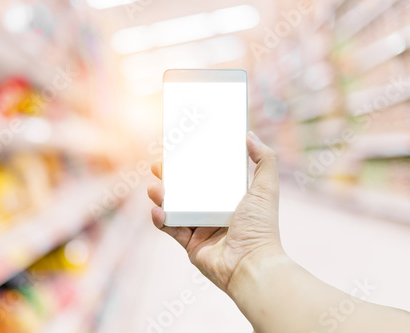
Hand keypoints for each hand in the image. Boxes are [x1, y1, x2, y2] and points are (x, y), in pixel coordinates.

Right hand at [147, 131, 284, 292]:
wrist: (251, 265)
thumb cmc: (261, 227)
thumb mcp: (266, 188)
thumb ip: (265, 159)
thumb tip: (250, 135)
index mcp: (231, 199)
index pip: (209, 177)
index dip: (194, 164)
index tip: (181, 151)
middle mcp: (215, 213)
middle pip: (187, 191)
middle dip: (171, 178)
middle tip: (159, 166)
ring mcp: (201, 229)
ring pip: (175, 208)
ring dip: (162, 196)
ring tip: (155, 188)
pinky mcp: (190, 245)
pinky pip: (171, 229)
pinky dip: (160, 219)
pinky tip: (157, 210)